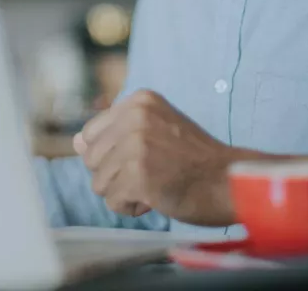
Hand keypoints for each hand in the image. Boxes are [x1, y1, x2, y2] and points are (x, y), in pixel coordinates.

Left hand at [74, 89, 237, 225]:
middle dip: (116, 175)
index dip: (111, 155)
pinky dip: (131, 207)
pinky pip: (113, 201)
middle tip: (152, 173)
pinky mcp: (139, 174)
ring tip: (155, 184)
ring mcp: (136, 144)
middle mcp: (134, 116)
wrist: (231, 181)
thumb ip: (116, 132)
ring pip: (99, 182)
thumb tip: (75, 142)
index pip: (91, 133)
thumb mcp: (156, 130)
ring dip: (124, 192)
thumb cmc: (195, 160)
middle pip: (91, 159)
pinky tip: (156, 198)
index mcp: (138, 101)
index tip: (142, 158)